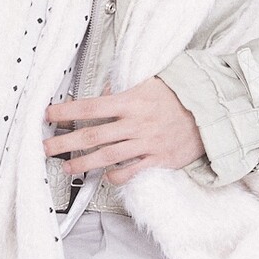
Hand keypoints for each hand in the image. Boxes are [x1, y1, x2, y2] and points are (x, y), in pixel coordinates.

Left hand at [44, 76, 203, 184]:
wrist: (211, 113)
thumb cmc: (179, 95)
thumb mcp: (149, 81)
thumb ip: (122, 88)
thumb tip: (101, 93)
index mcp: (131, 101)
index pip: (90, 107)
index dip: (66, 112)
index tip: (49, 115)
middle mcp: (136, 123)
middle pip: (92, 135)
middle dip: (65, 143)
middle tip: (47, 149)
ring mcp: (146, 143)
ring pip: (107, 157)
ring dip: (83, 164)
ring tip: (68, 167)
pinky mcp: (158, 160)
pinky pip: (130, 172)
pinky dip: (115, 176)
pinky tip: (105, 176)